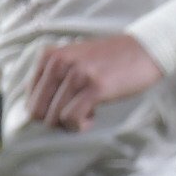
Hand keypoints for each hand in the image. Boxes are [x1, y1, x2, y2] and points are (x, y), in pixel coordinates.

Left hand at [24, 33, 163, 130]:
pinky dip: (79, 125)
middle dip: (54, 121)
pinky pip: (72, 117)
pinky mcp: (95, 87)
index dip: (46, 110)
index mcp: (50, 55)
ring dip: (69, 124)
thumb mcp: (75, 59)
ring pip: (53, 116)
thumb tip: (40, 110)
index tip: (66, 108)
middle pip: (37, 110)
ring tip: (88, 113)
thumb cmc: (112, 60)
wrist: (145, 50)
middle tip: (75, 115)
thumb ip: (56, 75)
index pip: (30, 96)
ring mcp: (77, 74)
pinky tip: (93, 117)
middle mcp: (59, 62)